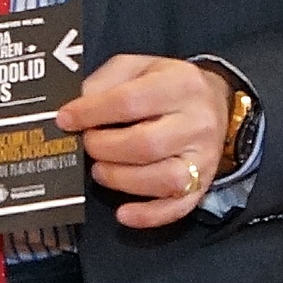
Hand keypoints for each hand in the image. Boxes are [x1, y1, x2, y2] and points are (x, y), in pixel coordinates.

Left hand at [56, 55, 233, 231]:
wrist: (216, 102)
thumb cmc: (168, 86)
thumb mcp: (138, 67)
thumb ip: (106, 81)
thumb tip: (76, 107)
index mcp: (180, 85)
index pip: (129, 102)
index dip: (90, 113)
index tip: (65, 120)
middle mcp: (197, 123)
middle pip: (145, 144)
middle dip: (103, 148)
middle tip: (88, 144)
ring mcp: (203, 158)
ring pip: (162, 179)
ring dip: (120, 179)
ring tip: (101, 170)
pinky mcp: (203, 184)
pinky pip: (178, 207)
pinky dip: (148, 215)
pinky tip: (124, 213)